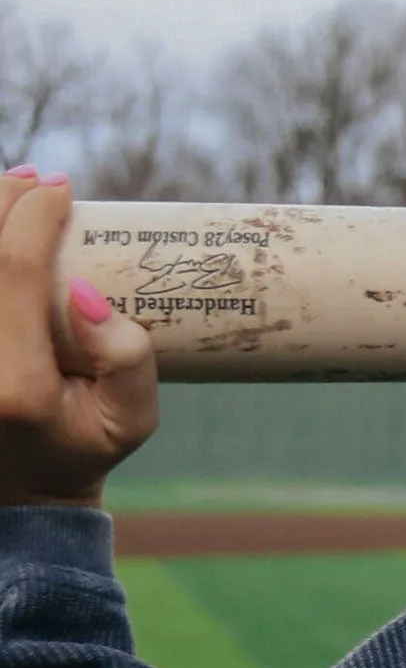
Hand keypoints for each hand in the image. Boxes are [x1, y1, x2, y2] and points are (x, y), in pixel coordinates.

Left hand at [0, 169, 157, 507]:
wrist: (19, 489)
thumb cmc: (83, 448)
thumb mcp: (131, 421)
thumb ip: (127, 359)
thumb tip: (89, 294)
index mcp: (15, 383)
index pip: (14, 269)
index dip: (35, 214)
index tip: (62, 188)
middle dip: (3, 197)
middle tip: (35, 178)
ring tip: (10, 190)